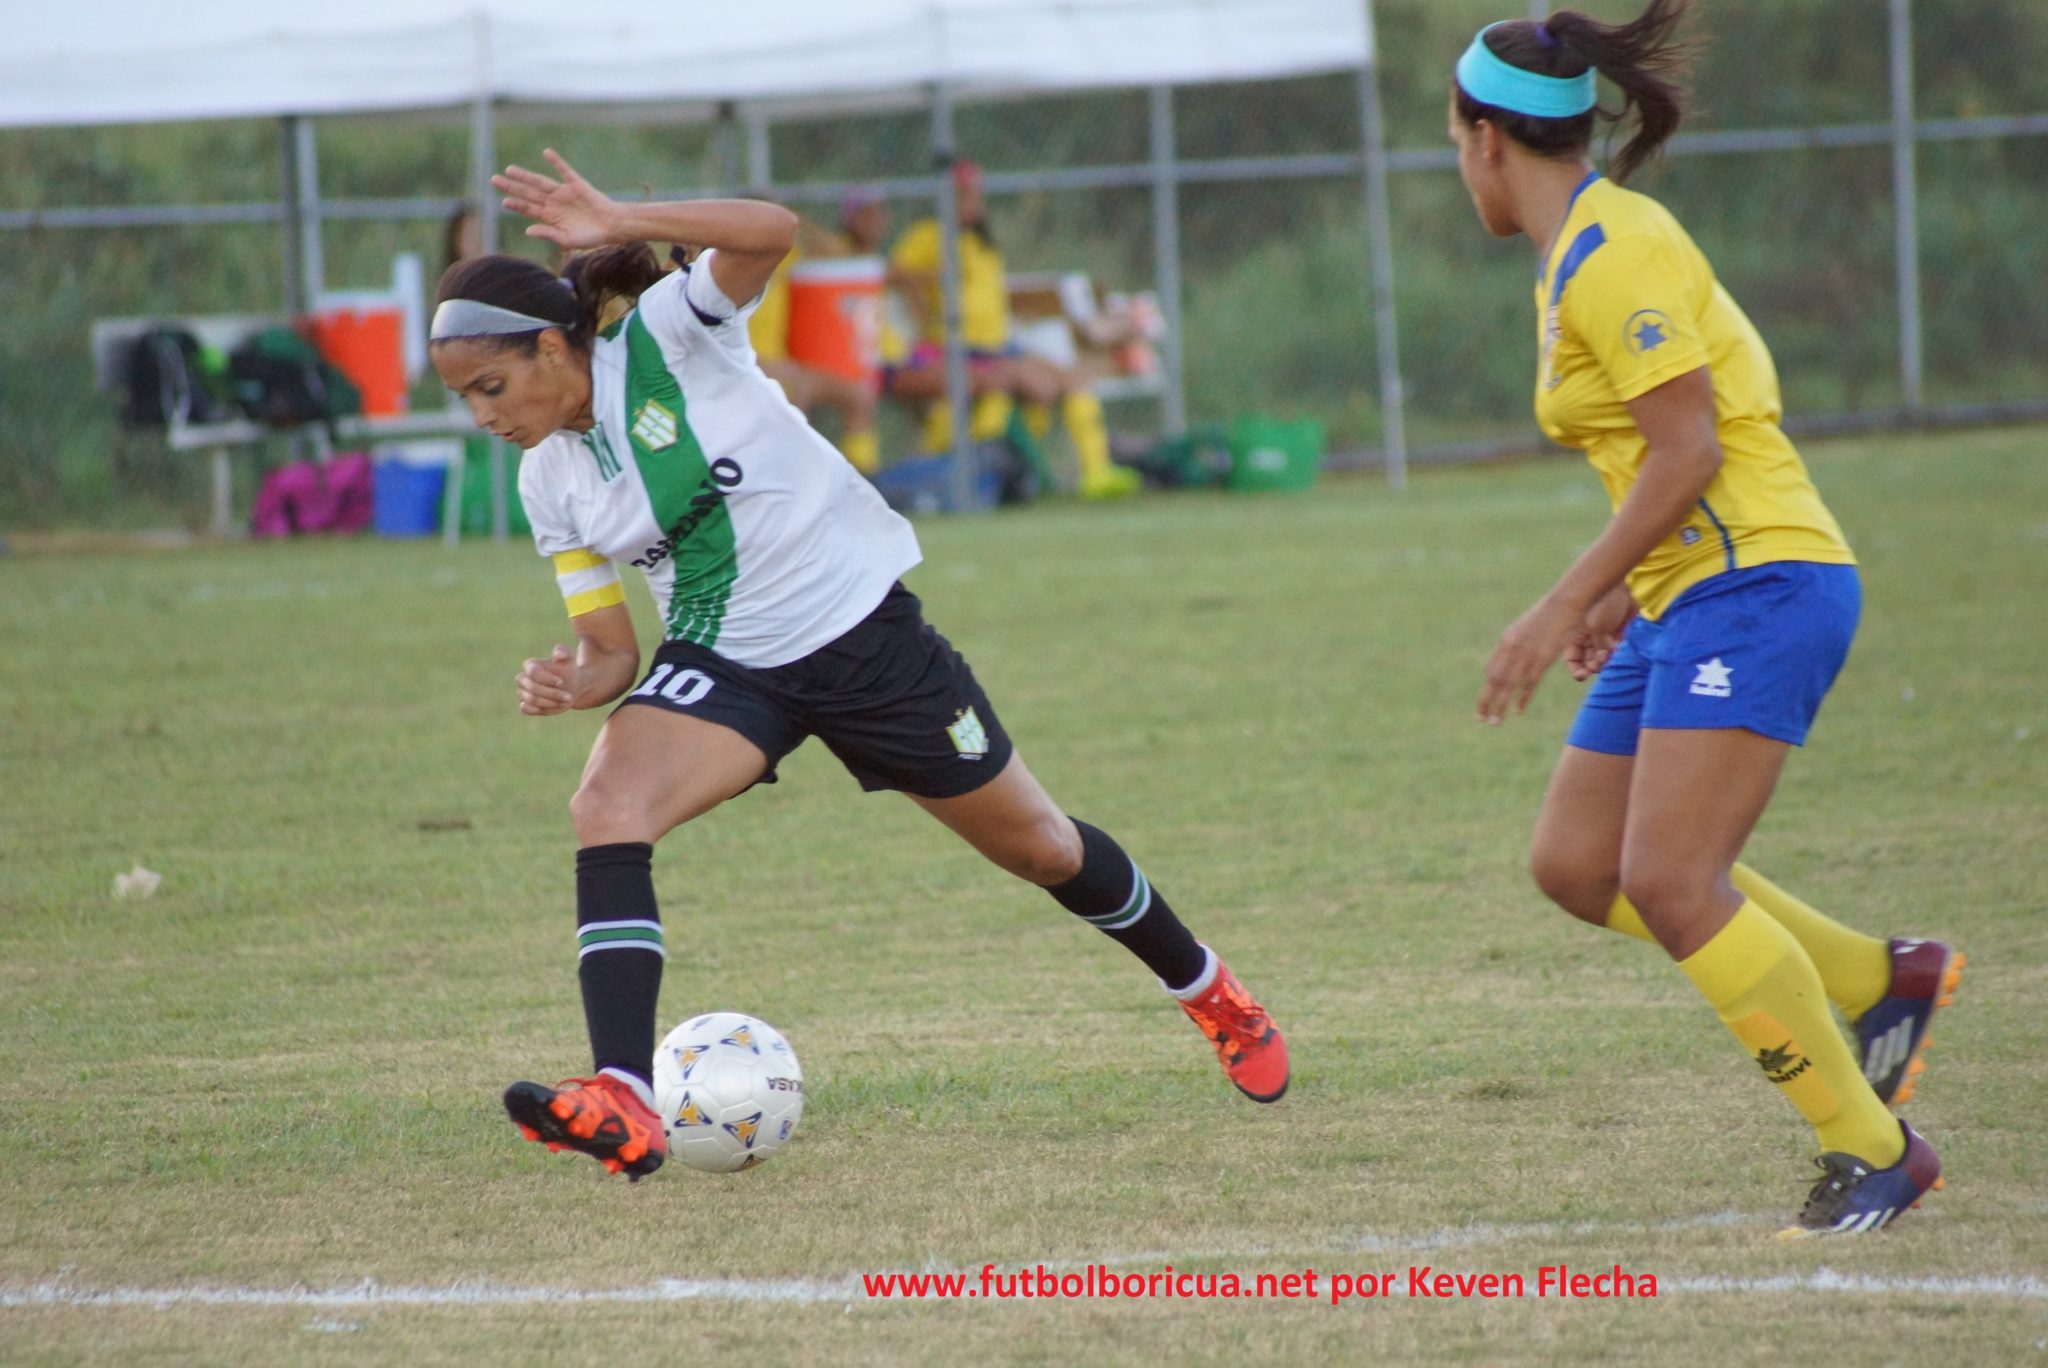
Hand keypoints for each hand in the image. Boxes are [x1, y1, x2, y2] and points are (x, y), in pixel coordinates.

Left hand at [494, 149, 620, 250]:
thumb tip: (528, 230)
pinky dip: (556, 162)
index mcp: (550, 217)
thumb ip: (549, 234)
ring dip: (525, 176)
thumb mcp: (568, 240)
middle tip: (494, 180)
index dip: (516, 204)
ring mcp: (563, 192)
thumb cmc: (591, 237)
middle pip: (529, 193)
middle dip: (512, 187)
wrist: (613, 227)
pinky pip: (564, 170)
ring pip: (540, 182)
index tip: (504, 201)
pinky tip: (546, 153)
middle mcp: (553, 202)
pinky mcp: (576, 184)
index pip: (528, 208)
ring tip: (509, 169)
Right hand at [516, 644, 577, 715]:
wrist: (572, 687)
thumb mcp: (569, 659)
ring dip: (551, 702)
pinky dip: (541, 709)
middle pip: (532, 688)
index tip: (561, 682)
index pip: (532, 672)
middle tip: (569, 696)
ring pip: (532, 700)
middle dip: (552, 693)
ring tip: (566, 700)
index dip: (547, 679)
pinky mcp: (526, 705)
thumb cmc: (568, 670)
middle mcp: (522, 679)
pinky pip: (526, 709)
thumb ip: (563, 651)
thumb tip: (558, 654)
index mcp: (530, 665)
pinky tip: (555, 706)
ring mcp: (522, 692)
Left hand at [1477, 594, 1585, 725]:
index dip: (1488, 687)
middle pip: (1493, 681)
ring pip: (1507, 686)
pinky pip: (1529, 683)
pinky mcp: (1542, 659)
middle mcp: (1511, 649)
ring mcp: (1525, 654)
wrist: (1565, 602)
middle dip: (1485, 701)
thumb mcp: (1527, 625)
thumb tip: (1512, 650)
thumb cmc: (1549, 613)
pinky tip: (1518, 711)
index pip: (1491, 670)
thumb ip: (1518, 640)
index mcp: (1506, 641)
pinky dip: (1522, 698)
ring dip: (1499, 706)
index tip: (1486, 701)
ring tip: (1494, 722)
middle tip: (1480, 718)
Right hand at [1564, 585, 1636, 681]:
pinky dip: (1617, 654)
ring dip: (1605, 661)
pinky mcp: (1618, 638)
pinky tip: (1618, 647)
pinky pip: (1616, 653)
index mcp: (1575, 635)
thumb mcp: (1595, 625)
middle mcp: (1588, 639)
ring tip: (1609, 653)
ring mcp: (1604, 639)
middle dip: (1593, 665)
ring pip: (1603, 660)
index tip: (1584, 674)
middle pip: (1587, 662)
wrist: (1626, 588)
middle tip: (1601, 659)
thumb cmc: (1606, 603)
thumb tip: (1599, 662)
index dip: (1576, 669)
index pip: (1572, 660)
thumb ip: (1596, 645)